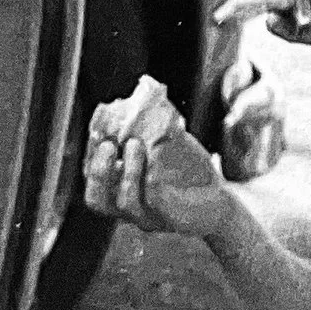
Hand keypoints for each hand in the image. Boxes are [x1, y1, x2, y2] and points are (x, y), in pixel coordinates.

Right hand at [82, 76, 230, 236]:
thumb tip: (145, 90)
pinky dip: (153, 177)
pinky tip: (157, 157)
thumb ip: (153, 127)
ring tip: (135, 144)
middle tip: (108, 142)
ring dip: (128, 171)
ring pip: (125, 202)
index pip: (91, 179)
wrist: (220, 200)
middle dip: (99, 170)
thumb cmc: (189, 173)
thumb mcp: (169, 146)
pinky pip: (156, 201)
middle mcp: (128, 209)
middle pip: (97, 199)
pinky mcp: (171, 219)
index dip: (90, 156)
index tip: (97, 130)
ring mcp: (148, 217)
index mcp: (119, 191)